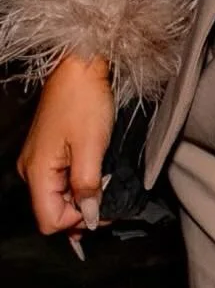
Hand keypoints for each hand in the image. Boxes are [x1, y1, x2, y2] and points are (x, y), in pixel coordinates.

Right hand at [17, 54, 114, 246]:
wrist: (80, 65)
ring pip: (58, 195)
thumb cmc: (85, 100)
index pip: (49, 220)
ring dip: (82, 197)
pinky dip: (79, 183)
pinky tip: (96, 177)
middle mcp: (31, 170)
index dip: (78, 221)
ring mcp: (39, 159)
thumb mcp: (92, 146)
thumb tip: (89, 219)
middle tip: (111, 202)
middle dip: (82, 211)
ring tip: (106, 187)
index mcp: (36, 172)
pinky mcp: (50, 149)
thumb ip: (87, 186)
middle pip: (52, 210)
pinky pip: (61, 179)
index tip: (105, 210)